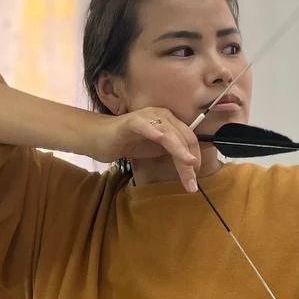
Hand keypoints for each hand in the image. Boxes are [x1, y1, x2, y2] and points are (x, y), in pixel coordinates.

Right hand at [86, 108, 201, 191]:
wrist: (101, 139)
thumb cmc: (130, 143)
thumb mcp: (158, 150)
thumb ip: (175, 153)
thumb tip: (194, 165)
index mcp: (171, 121)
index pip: (190, 139)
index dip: (196, 157)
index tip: (196, 177)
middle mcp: (163, 115)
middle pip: (183, 138)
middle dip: (190, 161)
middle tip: (192, 184)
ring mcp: (148, 116)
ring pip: (169, 135)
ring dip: (179, 151)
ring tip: (188, 164)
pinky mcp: (132, 121)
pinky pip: (146, 126)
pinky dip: (154, 131)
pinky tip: (161, 139)